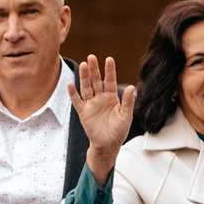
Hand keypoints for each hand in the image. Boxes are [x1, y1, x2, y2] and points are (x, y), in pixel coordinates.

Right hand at [74, 54, 134, 177]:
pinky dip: (73, 93)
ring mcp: (91, 105)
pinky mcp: (83, 112)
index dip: (110, 71)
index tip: (109, 59)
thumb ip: (128, 102)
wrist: (108, 146)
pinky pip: (77, 101)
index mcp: (112, 98)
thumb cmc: (118, 132)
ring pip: (86, 87)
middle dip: (94, 69)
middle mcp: (101, 99)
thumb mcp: (126, 116)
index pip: (111, 81)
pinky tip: (70, 84)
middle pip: (96, 81)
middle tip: (91, 57)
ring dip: (84, 77)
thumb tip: (133, 88)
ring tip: (83, 65)